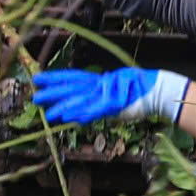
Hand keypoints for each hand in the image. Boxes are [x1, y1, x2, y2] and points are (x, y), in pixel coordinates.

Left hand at [30, 68, 190, 125]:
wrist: (159, 90)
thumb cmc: (142, 92)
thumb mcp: (119, 94)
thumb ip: (101, 101)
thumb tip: (83, 111)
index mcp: (101, 80)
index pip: (74, 77)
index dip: (56, 77)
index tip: (39, 78)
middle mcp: (101, 84)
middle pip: (73, 88)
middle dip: (54, 93)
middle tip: (35, 97)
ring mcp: (108, 93)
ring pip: (81, 99)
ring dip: (63, 107)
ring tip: (49, 114)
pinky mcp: (115, 103)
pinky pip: (95, 110)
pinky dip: (83, 114)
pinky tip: (70, 118)